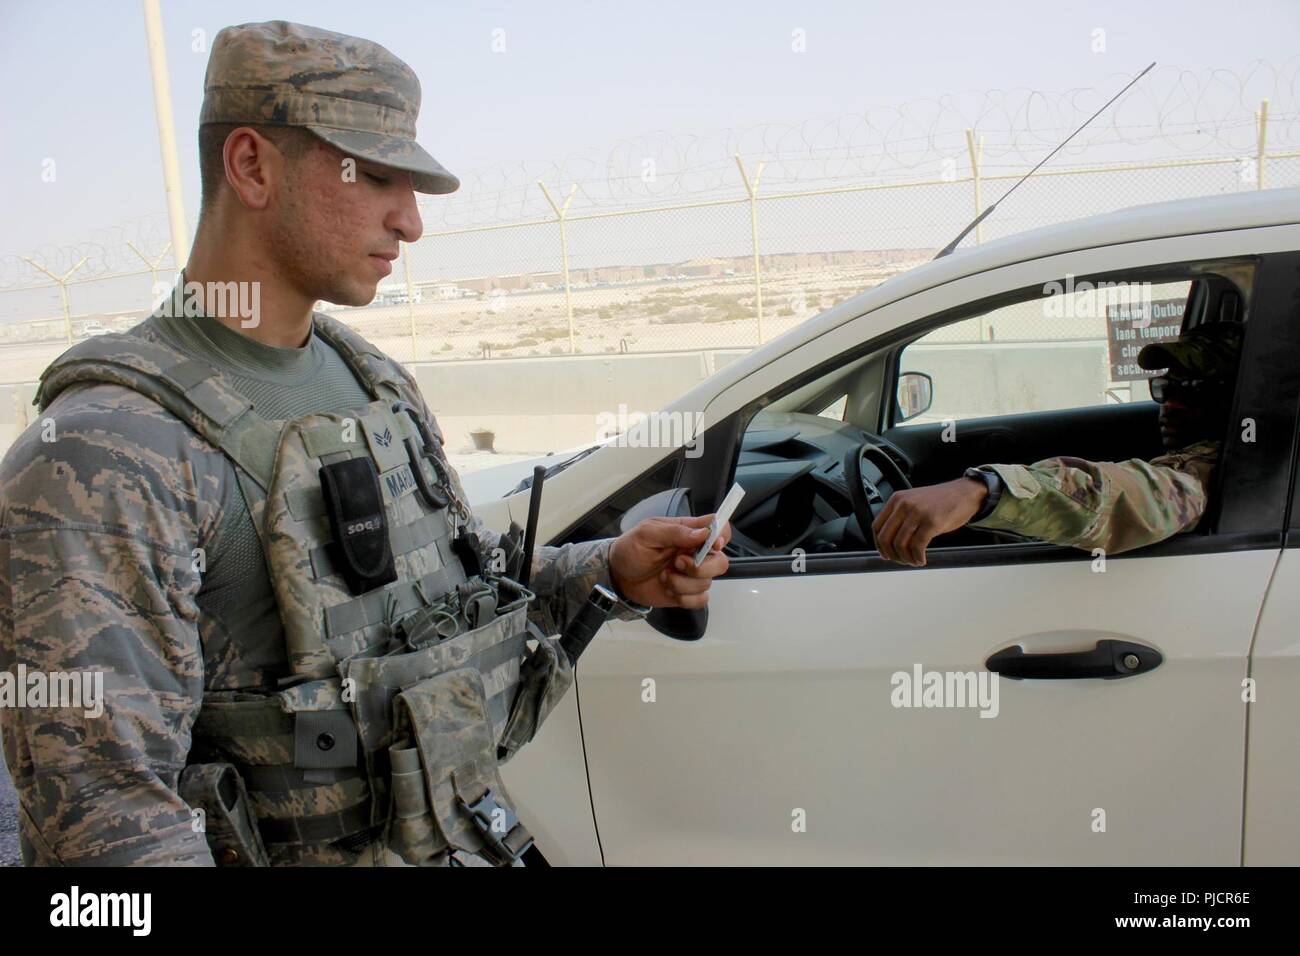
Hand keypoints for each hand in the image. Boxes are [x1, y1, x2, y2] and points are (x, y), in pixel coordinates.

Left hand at [608, 514, 730, 608]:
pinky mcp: (687, 593)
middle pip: (721, 561)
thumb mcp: (647, 534)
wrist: (617, 576)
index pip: (717, 528)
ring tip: (664, 577)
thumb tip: (702, 533)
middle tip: (677, 563)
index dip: (721, 535)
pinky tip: (669, 591)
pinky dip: (685, 598)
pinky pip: (701, 599)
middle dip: (701, 567)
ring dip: (683, 583)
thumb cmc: (630, 549)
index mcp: (687, 532)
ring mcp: (691, 574)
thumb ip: (674, 532)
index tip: (712, 544)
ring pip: (707, 582)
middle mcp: (694, 553)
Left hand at [871, 477, 987, 566]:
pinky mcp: (932, 521)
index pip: (876, 526)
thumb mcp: (914, 502)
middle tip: (901, 561)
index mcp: (896, 499)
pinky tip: (922, 559)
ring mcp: (918, 512)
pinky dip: (918, 557)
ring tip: (914, 561)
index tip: (885, 554)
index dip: (879, 545)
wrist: (964, 492)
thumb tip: (889, 543)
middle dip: (892, 554)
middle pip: (886, 537)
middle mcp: (904, 504)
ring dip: (906, 558)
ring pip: (900, 544)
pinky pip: (918, 546)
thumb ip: (900, 517)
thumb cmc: (940, 501)